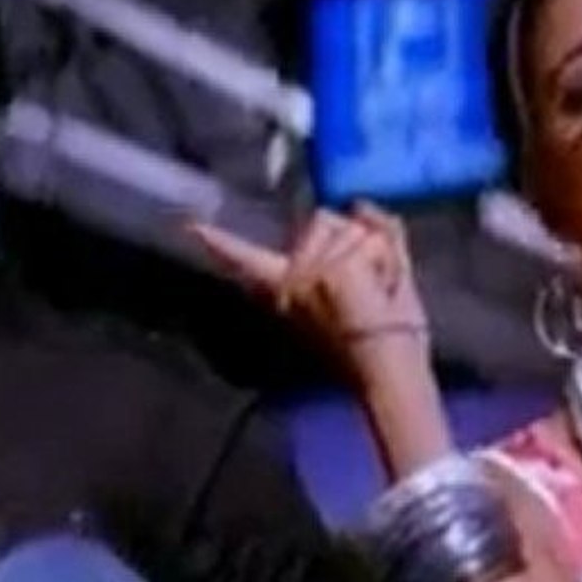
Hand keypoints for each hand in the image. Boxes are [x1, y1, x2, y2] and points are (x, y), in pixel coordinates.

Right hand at [184, 202, 429, 389]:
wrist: (387, 377)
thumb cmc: (378, 351)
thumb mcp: (360, 298)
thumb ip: (361, 246)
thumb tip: (360, 204)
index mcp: (288, 293)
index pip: (247, 260)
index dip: (220, 244)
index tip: (192, 228)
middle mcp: (292, 280)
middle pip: (324, 219)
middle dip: (355, 242)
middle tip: (372, 291)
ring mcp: (313, 272)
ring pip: (352, 224)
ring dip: (379, 252)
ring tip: (382, 295)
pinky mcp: (337, 271)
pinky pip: (377, 234)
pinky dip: (389, 246)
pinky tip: (387, 282)